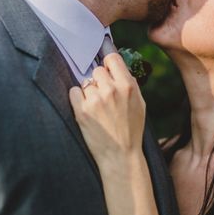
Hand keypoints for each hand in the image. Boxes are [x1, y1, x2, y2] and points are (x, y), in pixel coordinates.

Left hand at [69, 53, 145, 168]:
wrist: (121, 155)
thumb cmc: (132, 130)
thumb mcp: (140, 104)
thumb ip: (129, 84)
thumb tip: (117, 68)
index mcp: (127, 85)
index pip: (112, 59)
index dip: (108, 64)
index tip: (107, 70)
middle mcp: (111, 89)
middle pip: (97, 71)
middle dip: (99, 81)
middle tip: (103, 95)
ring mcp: (95, 100)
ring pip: (85, 83)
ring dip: (88, 92)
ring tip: (96, 108)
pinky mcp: (81, 110)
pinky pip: (73, 92)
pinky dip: (77, 98)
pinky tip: (86, 109)